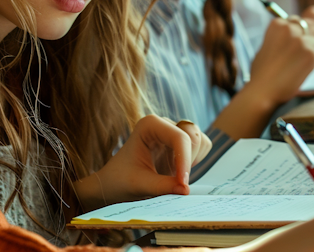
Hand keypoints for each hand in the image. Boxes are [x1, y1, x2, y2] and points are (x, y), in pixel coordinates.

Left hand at [72, 115, 210, 211]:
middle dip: (189, 159)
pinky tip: (180, 172)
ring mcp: (172, 132)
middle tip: (177, 181)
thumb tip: (186, 189)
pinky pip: (200, 146)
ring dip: (194, 159)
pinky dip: (196, 160)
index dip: (185, 160)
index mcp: (149, 125)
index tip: (183, 184)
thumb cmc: (120, 180)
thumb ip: (163, 186)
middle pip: (192, 135)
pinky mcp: (179, 144)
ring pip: (199, 139)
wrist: (113, 184)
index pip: (179, 137)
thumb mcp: (139, 185)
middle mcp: (162, 124)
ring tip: (176, 176)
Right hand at [247, 17, 313, 107]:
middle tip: (310, 49)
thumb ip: (281, 38)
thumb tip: (296, 37)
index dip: (300, 31)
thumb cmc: (262, 72)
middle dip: (311, 36)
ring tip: (308, 60)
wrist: (263, 90)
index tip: (301, 40)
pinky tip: (312, 65)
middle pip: (310, 26)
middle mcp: (289, 28)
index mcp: (277, 24)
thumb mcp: (267, 46)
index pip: (296, 20)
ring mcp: (301, 40)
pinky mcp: (311, 53)